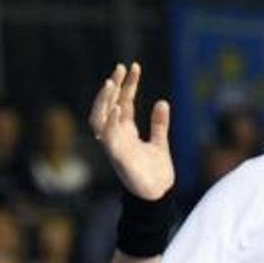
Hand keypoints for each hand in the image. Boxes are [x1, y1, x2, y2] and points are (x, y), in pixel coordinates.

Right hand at [89, 61, 173, 201]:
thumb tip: (163, 102)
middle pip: (109, 106)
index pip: (123, 102)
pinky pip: (108, 138)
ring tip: (112, 83)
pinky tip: (116, 107)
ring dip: (104, 101)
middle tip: (121, 68)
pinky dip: (110, 122)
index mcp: (126, 132)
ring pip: (100, 119)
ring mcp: (115, 146)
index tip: (133, 66)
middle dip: (113, 87)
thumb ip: (159, 124)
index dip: (127, 84)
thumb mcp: (160, 143)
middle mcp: (117, 136)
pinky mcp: (117, 157)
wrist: (158, 196)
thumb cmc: (156, 173)